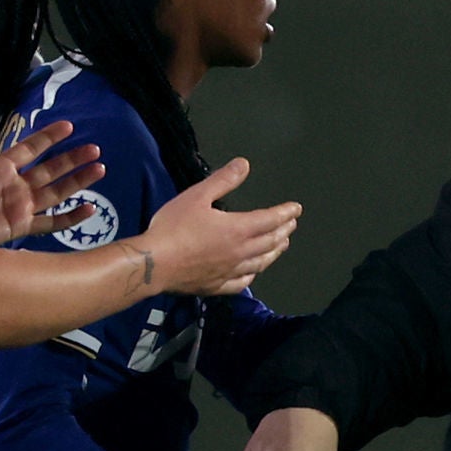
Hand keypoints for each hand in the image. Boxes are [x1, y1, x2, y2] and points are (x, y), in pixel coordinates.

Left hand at [0, 119, 103, 238]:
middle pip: (50, 170)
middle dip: (73, 159)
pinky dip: (71, 217)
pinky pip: (51, 223)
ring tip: (100, 169)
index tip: (68, 126)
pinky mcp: (21, 227)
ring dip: (78, 181)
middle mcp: (14, 186)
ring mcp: (20, 207)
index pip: (30, 148)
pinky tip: (89, 208)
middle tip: (94, 149)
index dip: (48, 137)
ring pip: (56, 192)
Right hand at [136, 159, 299, 296]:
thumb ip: (223, 180)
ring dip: (274, 252)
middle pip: (270, 241)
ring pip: (260, 263)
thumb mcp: (197, 196)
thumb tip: (244, 164)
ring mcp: (230, 272)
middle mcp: (240, 252)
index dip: (285, 213)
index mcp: (238, 229)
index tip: (296, 209)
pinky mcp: (217, 286)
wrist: (155, 264)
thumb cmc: (174, 227)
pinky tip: (252, 274)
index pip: (270, 219)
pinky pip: (242, 282)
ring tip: (281, 245)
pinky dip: (252, 275)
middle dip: (283, 230)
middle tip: (292, 224)